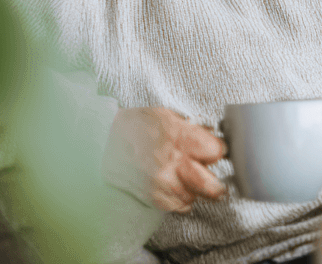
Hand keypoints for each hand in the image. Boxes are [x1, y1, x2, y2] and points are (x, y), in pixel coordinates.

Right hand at [107, 106, 227, 212]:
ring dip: (195, 191)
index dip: (217, 151)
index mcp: (179, 136)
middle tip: (217, 182)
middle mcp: (172, 161)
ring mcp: (162, 182)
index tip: (215, 152)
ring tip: (187, 180)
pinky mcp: (152, 196)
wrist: (104, 142)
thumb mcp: (165, 115)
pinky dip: (180, 199)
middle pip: (211, 185)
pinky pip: (178, 207)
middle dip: (216, 184)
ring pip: (195, 197)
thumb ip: (191, 127)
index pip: (216, 152)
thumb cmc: (135, 126)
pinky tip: (175, 187)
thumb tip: (211, 133)